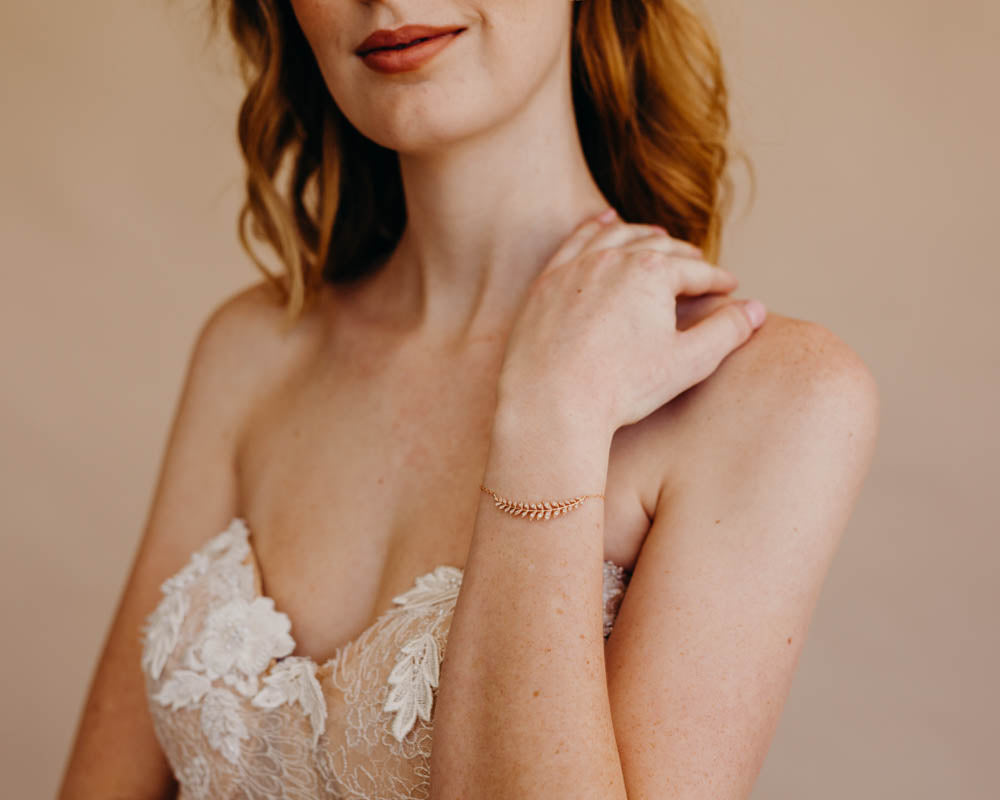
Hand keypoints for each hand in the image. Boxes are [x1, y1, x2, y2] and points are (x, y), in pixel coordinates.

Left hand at [496, 208, 766, 437]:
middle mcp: (614, 258)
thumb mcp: (688, 362)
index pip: (696, 271)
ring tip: (658, 238)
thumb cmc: (620, 387)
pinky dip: (596, 228)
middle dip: (684, 256)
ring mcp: (577, 266)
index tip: (730, 286)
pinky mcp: (548, 280)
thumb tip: (757, 308)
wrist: (551, 402)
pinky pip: (577, 241)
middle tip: (697, 266)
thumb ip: (727, 331)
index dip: (718, 279)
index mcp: (653, 272)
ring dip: (643, 234)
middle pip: (659, 247)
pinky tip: (605, 223)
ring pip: (617, 236)